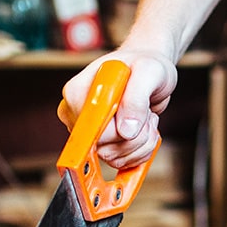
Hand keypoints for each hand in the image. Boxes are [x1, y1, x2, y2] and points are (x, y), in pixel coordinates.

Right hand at [58, 50, 176, 167]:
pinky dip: (141, 151)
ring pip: (114, 158)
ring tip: (147, 118)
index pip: (91, 131)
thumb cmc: (145, 65)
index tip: (136, 124)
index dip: (118, 132)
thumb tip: (126, 131)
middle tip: (147, 114)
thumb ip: (136, 98)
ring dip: (142, 143)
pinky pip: (120, 161)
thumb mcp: (148, 71)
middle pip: (103, 148)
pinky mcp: (104, 143)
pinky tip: (145, 130)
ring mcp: (90, 132)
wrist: (149, 72)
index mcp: (77, 94)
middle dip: (136, 137)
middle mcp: (78, 115)